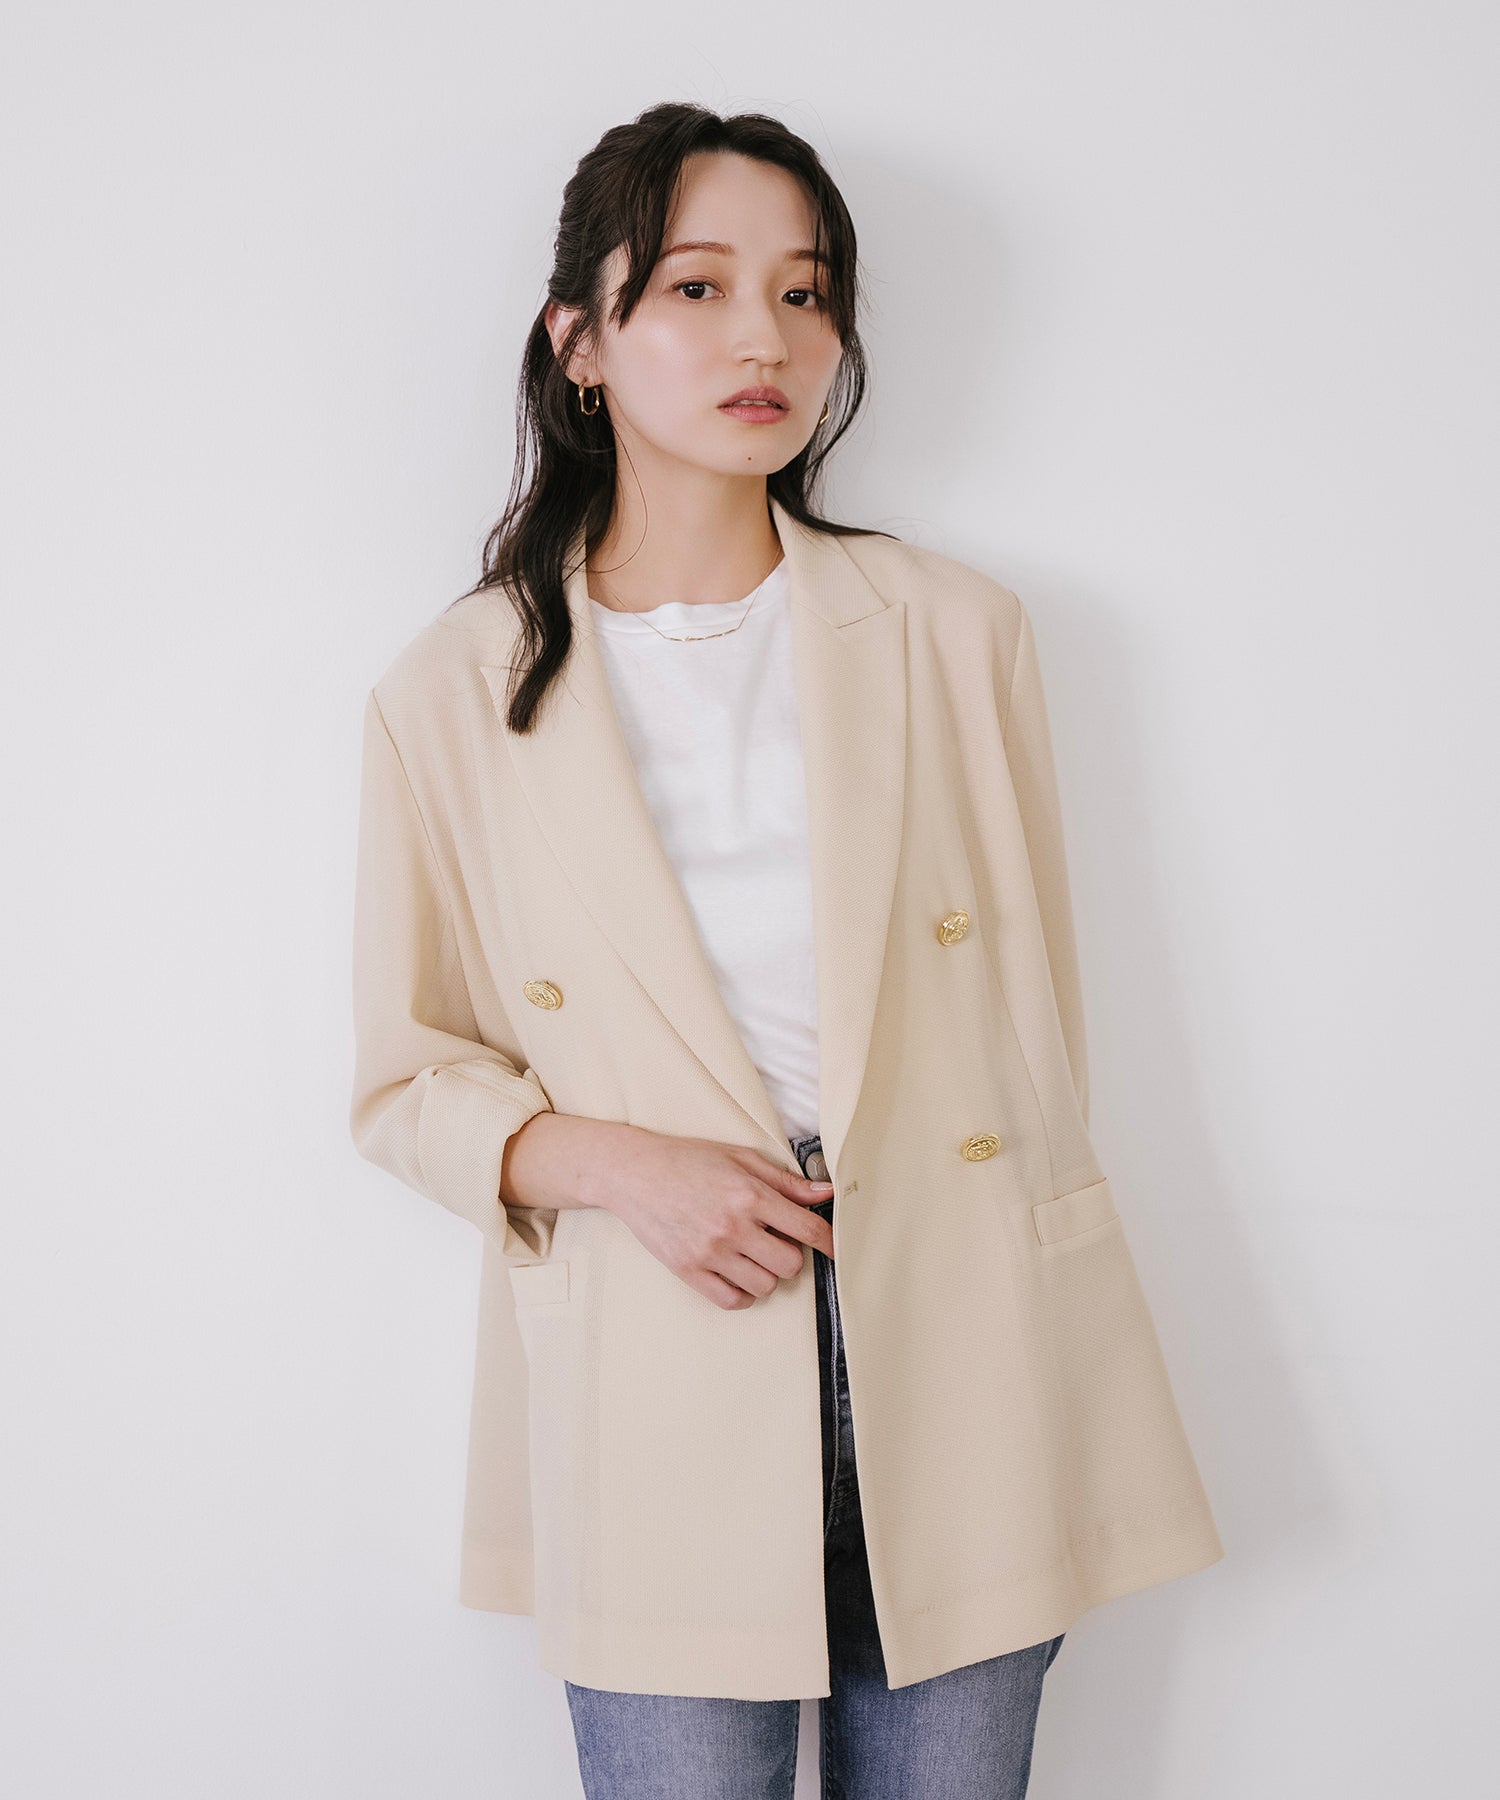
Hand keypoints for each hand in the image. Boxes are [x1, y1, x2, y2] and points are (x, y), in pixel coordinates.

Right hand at [593, 1127, 835, 1310]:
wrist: (634, 1172)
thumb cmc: (688, 1160)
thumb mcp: (741, 1158)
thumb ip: (786, 1182)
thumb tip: (826, 1193)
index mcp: (749, 1194)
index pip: (807, 1228)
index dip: (829, 1242)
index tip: (836, 1249)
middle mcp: (733, 1226)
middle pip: (790, 1264)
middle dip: (790, 1254)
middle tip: (774, 1240)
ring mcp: (710, 1252)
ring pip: (765, 1285)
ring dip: (766, 1273)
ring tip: (751, 1254)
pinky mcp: (689, 1270)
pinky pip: (733, 1300)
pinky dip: (743, 1292)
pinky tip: (737, 1273)